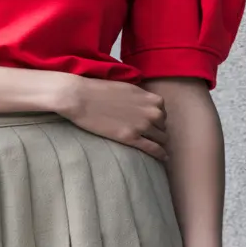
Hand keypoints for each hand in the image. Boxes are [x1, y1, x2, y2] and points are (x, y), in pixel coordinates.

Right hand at [52, 75, 169, 160]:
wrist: (81, 97)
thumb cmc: (100, 90)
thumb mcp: (127, 88)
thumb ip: (140, 97)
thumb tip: (143, 105)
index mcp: (151, 99)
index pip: (162, 112)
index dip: (155, 118)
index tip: (149, 123)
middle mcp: (151, 112)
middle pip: (163, 126)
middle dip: (156, 130)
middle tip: (147, 135)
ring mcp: (143, 126)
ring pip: (161, 139)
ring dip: (158, 142)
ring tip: (155, 147)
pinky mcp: (131, 138)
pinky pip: (154, 149)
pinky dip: (161, 154)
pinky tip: (163, 158)